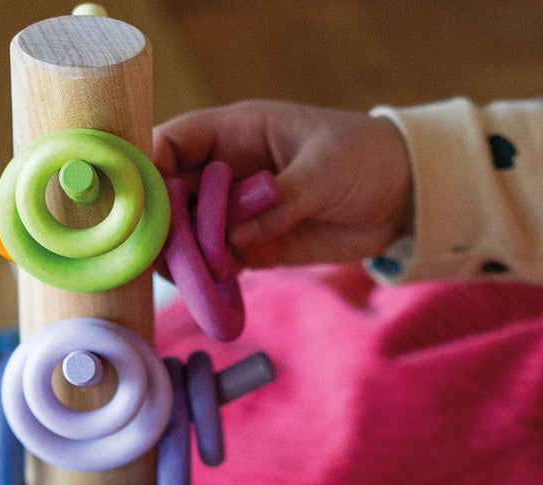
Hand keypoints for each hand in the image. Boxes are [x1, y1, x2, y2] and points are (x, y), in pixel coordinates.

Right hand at [153, 101, 412, 268]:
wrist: (401, 196)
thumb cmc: (364, 158)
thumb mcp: (325, 169)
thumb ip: (280, 199)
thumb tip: (234, 235)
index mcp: (236, 132)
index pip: (174, 143)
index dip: (149, 167)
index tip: (141, 201)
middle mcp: (227, 171)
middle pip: (172, 195)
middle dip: (163, 224)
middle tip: (162, 254)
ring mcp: (238, 212)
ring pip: (192, 234)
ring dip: (186, 258)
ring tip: (190, 280)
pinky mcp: (255, 246)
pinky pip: (221, 263)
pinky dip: (213, 279)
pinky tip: (213, 294)